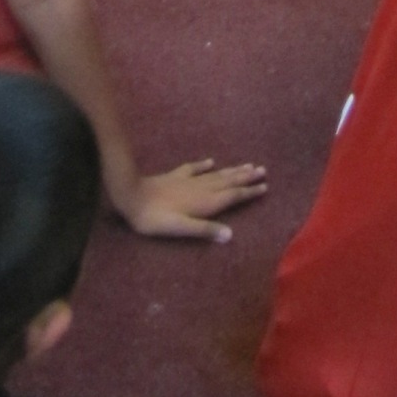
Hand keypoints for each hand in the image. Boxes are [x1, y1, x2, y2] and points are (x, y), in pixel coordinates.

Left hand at [117, 158, 267, 241]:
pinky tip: (211, 161)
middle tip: (263, 171)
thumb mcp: (181, 228)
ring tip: (247, 165)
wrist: (132, 196)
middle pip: (228, 181)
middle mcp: (201, 188)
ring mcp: (189, 180)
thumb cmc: (156, 218)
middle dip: (245, 177)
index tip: (264, 186)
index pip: (232, 196)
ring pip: (216, 174)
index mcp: (205, 202)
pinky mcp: (176, 176)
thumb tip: (230, 235)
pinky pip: (195, 169)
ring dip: (232, 170)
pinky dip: (205, 165)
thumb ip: (205, 230)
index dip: (248, 192)